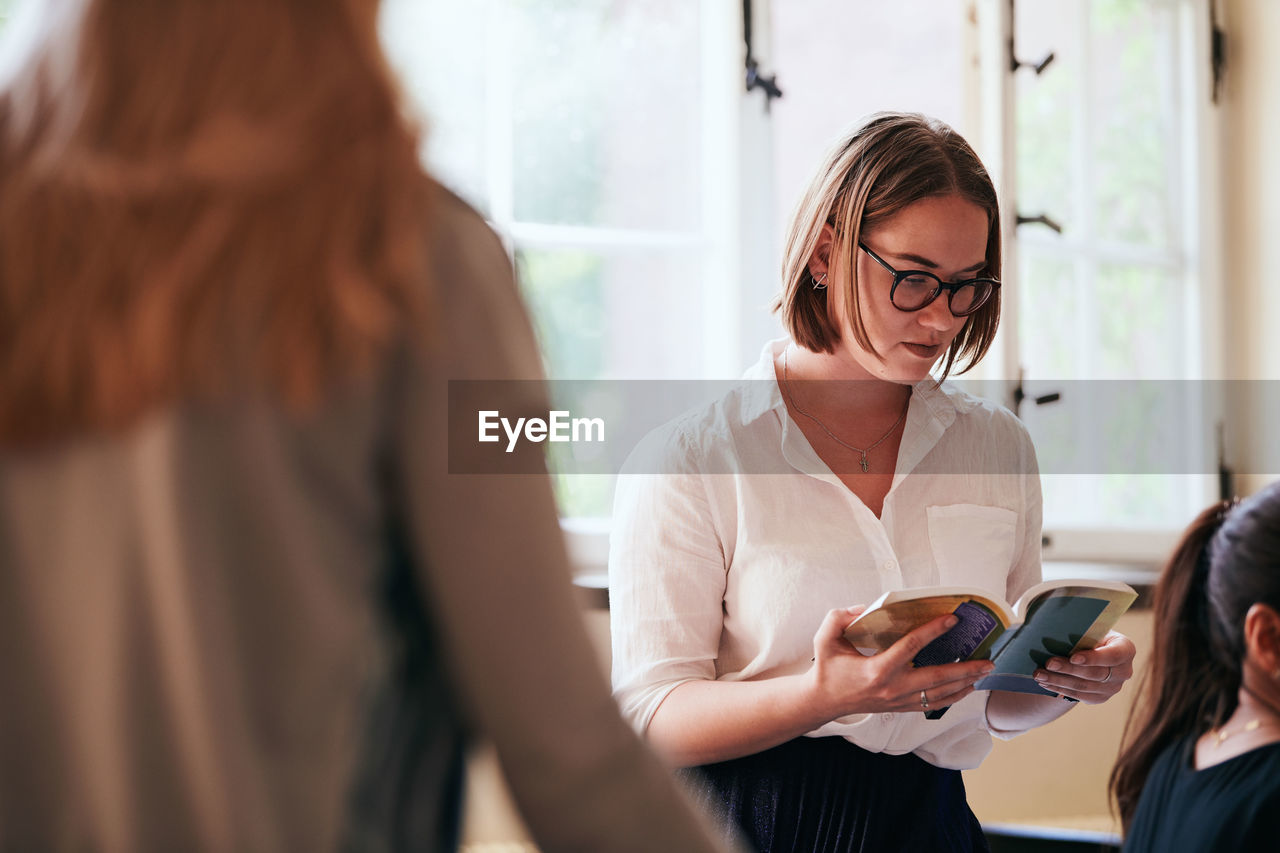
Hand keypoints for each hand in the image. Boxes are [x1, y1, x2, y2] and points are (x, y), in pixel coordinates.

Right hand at [806, 606, 994, 718]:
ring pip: (940, 694)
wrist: (823, 701)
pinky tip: (966, 689)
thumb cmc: (827, 669)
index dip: (933, 631)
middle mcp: (893, 687)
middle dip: (966, 669)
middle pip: (937, 678)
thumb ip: (840, 618)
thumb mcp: (825, 639)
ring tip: (984, 672)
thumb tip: (863, 608)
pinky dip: (953, 697)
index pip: (911, 646)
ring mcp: (899, 700)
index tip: (951, 619)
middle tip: (987, 660)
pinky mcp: (901, 707)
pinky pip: (933, 704)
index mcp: (877, 669)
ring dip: (964, 683)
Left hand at [1033, 630, 1134, 703]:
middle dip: (1068, 669)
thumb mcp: (1091, 628)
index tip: (1073, 657)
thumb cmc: (1090, 633)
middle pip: (1095, 673)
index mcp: (1125, 649)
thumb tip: (1052, 626)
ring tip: (1039, 674)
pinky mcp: (1100, 697)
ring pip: (1084, 687)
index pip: (1113, 655)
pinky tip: (1044, 682)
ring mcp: (1113, 687)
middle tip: (1048, 663)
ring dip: (1059, 681)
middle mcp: (1124, 671)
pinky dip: (1059, 688)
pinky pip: (1078, 695)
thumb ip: (1081, 630)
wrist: (1093, 650)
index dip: (1093, 658)